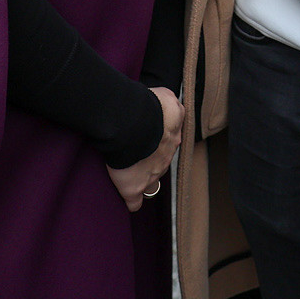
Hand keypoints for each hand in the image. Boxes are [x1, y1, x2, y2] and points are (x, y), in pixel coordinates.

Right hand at [107, 87, 183, 211]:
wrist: (131, 123)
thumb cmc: (145, 106)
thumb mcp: (165, 96)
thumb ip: (168, 100)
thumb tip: (166, 98)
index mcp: (172, 137)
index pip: (169, 143)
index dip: (158, 142)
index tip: (150, 141)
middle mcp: (165, 158)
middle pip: (161, 164)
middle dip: (152, 161)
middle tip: (138, 156)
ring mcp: (151, 175)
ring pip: (151, 183)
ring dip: (143, 179)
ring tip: (131, 178)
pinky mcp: (133, 188)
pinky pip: (134, 202)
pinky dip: (131, 201)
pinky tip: (127, 199)